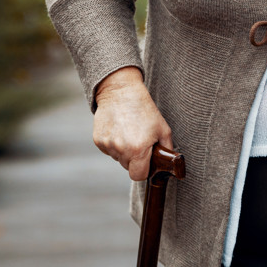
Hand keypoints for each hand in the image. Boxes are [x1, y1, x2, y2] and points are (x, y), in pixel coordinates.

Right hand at [93, 66, 173, 180]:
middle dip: (134, 158)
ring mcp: (108, 145)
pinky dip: (113, 143)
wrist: (121, 91)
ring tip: (129, 131)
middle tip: (139, 140)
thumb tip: (169, 165)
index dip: (144, 170)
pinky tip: (119, 128)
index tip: (146, 160)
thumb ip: (167, 150)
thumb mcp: (163, 128)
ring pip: (118, 158)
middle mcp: (121, 149)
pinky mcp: (98, 140)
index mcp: (138, 149)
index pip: (139, 176)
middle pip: (127, 167)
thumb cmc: (144, 109)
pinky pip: (108, 149)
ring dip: (123, 150)